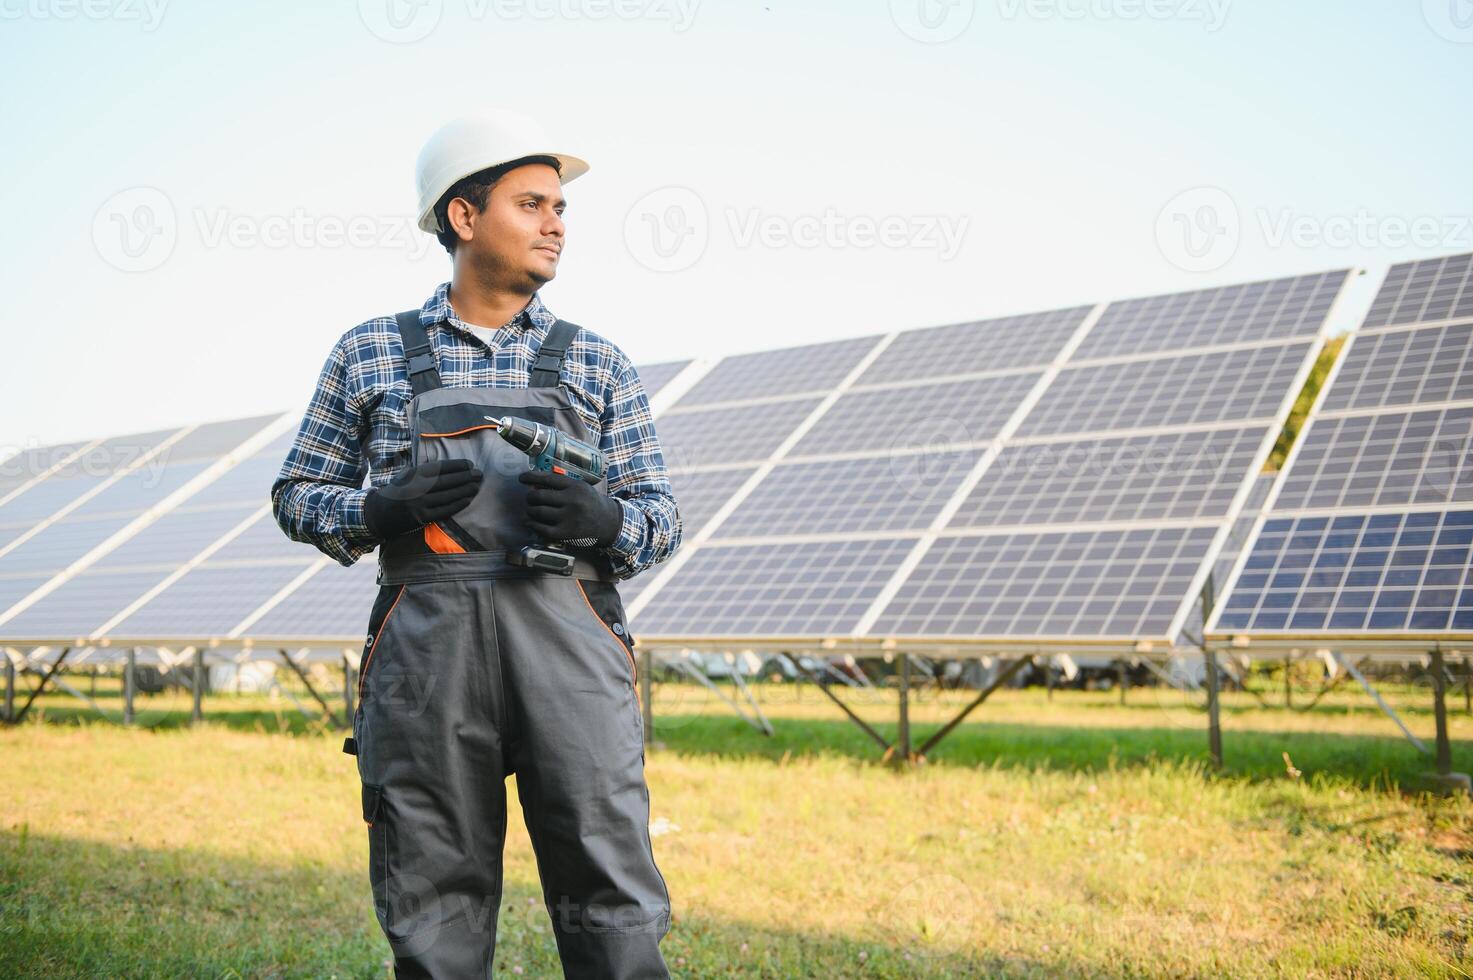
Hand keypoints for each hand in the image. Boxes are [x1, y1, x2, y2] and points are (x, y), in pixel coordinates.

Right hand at [365, 459, 482, 540]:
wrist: (379, 513)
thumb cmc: (398, 491)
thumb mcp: (407, 475)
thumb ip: (425, 471)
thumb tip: (451, 467)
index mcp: (414, 474)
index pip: (440, 467)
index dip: (457, 465)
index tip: (470, 464)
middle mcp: (417, 487)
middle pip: (447, 481)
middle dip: (466, 477)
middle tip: (479, 474)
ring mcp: (420, 503)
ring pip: (448, 496)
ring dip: (465, 490)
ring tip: (477, 486)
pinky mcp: (422, 517)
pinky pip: (444, 510)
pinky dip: (458, 504)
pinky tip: (467, 499)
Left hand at [518, 469, 623, 546]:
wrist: (609, 523)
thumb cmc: (590, 503)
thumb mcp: (581, 488)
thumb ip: (561, 485)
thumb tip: (534, 485)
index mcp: (576, 486)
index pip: (548, 478)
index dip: (531, 477)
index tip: (522, 478)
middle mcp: (572, 501)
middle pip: (539, 496)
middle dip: (530, 497)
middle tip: (530, 499)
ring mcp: (569, 518)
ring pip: (538, 512)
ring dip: (530, 511)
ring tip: (531, 510)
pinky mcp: (566, 533)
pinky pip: (541, 529)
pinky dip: (533, 525)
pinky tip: (531, 522)